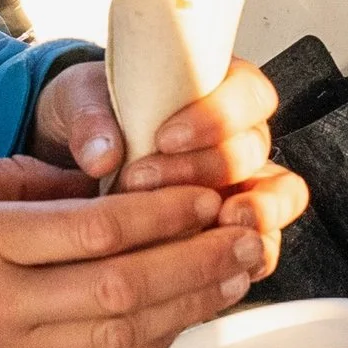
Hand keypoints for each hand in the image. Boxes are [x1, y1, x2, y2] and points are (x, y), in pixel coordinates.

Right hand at [0, 155, 266, 347]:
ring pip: (121, 339)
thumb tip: (99, 180)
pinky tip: (183, 322)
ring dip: (188, 308)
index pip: (93, 230)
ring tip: (236, 274)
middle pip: (122, 289)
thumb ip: (21, 179)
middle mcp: (3, 305)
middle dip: (195, 262)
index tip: (206, 196)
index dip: (161, 215)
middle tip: (247, 234)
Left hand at [31, 59, 306, 278]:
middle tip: (148, 180)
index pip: (247, 93)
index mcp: (213, 88)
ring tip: (214, 222)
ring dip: (248, 212)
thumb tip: (103, 154)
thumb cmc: (91, 117)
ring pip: (276, 196)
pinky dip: (249, 254)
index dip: (218, 116)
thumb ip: (90, 118)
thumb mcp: (78, 100)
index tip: (167, 136)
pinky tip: (215, 259)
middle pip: (253, 149)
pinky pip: (263, 244)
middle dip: (205, 169)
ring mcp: (240, 184)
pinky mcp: (232, 230)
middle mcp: (235, 136)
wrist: (71, 158)